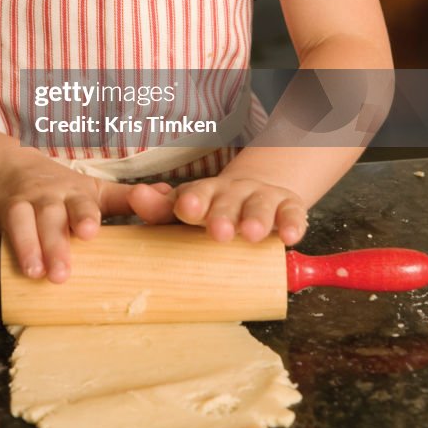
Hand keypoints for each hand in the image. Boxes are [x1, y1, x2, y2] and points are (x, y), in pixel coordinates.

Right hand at [0, 147, 171, 282]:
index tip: (91, 230)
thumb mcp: (93, 189)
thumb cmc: (59, 187)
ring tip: (30, 272)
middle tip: (60, 273)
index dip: (85, 216)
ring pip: (17, 222)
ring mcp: (14, 205)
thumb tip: (170, 196)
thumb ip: (127, 198)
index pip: (81, 204)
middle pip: (48, 219)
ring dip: (22, 245)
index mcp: (71, 194)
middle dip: (54, 244)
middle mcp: (43, 198)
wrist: (9, 167)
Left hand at [127, 175, 306, 245]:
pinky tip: (290, 237)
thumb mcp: (187, 208)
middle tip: (218, 232)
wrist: (258, 190)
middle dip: (222, 215)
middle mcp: (233, 192)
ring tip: (253, 234)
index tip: (185, 209)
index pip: (196, 194)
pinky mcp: (288, 207)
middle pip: (227, 201)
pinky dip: (292, 224)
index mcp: (205, 194)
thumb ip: (160, 208)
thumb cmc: (213, 209)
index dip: (191, 202)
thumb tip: (134, 197)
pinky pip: (292, 214)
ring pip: (259, 206)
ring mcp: (261, 198)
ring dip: (256, 219)